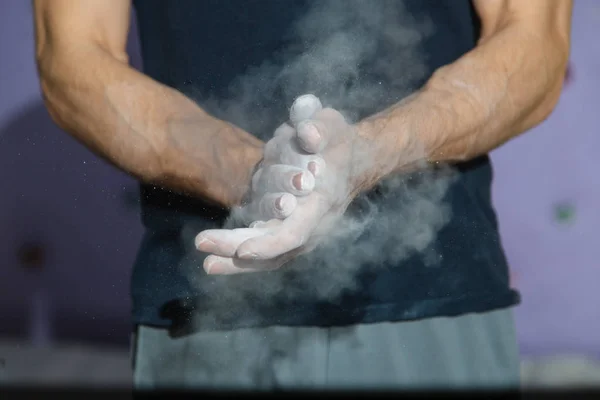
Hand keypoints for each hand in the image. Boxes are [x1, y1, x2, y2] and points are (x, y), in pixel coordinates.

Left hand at [196, 95, 372, 274]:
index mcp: (322, 201)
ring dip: (236, 262)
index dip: (270, 242)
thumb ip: (318, 126)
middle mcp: (312, 224)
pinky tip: (215, 261)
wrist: (354, 161)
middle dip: (236, 249)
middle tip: (202, 244)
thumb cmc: (338, 141)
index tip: (243, 250)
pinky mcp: (290, 231)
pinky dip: (241, 258)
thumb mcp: (332, 125)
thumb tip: (306, 132)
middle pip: (274, 248)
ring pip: (269, 256)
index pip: (296, 230)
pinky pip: (265, 249)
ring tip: (206, 263)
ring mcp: (302, 231)